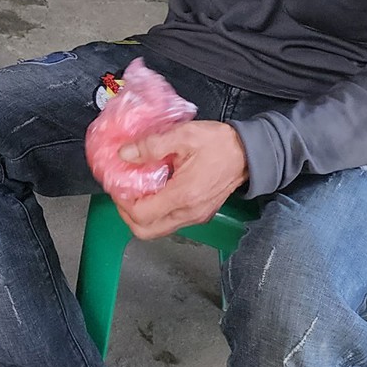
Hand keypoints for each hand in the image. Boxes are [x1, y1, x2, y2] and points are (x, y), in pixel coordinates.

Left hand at [111, 121, 248, 240]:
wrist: (249, 152)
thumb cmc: (219, 143)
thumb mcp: (182, 135)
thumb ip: (151, 145)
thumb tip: (124, 154)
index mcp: (184, 195)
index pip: (142, 215)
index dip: (122, 203)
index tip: (117, 186)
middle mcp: (190, 212)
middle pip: (147, 231)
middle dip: (127, 215)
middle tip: (121, 193)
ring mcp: (197, 216)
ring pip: (159, 229)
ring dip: (142, 214)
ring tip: (134, 191)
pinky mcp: (200, 213)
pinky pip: (171, 221)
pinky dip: (156, 211)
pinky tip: (153, 190)